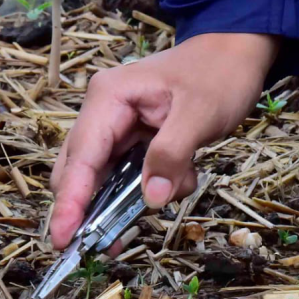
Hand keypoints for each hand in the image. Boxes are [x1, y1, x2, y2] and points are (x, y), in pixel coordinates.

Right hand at [49, 32, 278, 250]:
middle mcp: (102, 113)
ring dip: (129, 200)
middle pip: (78, 172)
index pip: (80, 157)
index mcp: (108, 98)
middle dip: (91, 209)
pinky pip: (126, 176)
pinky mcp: (131, 140)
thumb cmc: (218, 74)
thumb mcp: (200, 114)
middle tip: (105, 246)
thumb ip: (171, 155)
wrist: (236, 51)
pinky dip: (149, 188)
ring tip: (170, 190)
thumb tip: (150, 199)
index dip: (70, 201)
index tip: (63, 238)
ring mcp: (115, 127)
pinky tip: (178, 180)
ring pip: (103, 179)